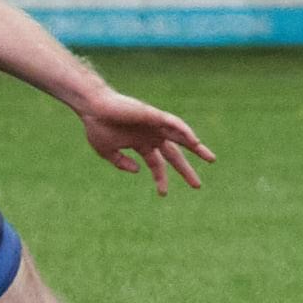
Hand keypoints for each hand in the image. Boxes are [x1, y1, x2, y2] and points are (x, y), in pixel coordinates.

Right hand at [76, 91, 215, 194]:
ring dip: (196, 148)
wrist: (92, 108)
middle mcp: (151, 135)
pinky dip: (185, 131)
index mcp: (141, 144)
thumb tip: (138, 171)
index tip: (163, 194)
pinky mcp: (154, 115)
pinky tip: (194, 141)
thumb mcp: (106, 152)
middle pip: (173, 154)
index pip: (156, 164)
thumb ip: (120, 163)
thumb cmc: (97, 126)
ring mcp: (154, 125)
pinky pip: (174, 123)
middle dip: (185, 170)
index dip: (160, 179)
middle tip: (197, 186)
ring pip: (181, 138)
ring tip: (210, 159)